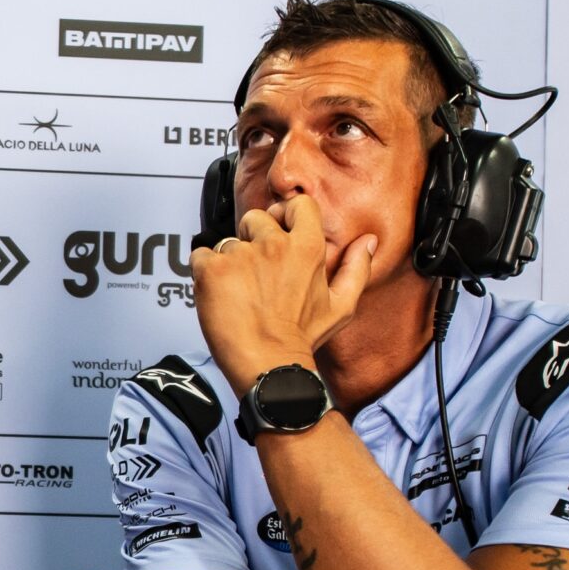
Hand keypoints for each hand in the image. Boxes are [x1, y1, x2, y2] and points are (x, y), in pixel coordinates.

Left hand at [188, 195, 375, 393]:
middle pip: (255, 218)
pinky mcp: (212, 269)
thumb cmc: (301, 339)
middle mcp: (274, 245)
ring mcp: (241, 255)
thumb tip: (368, 242)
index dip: (286, 213)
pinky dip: (205, 272)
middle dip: (252, 237)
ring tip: (239, 292)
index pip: (298, 204)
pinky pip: (200, 256)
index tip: (279, 228)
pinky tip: (219, 294)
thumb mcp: (341, 306)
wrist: (267, 365)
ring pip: (227, 241)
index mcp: (307, 248)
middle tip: (254, 271)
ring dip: (229, 261)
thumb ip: (356, 269)